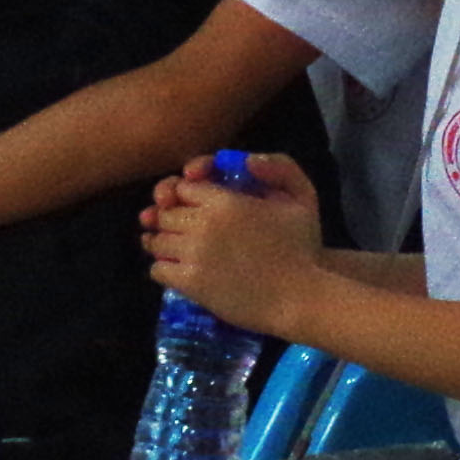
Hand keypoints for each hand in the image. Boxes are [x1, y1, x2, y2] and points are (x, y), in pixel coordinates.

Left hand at [138, 152, 320, 325]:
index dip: (185, 195)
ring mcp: (193, 254)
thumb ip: (279, 168)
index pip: (183, 188)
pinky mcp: (190, 283)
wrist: (300, 297)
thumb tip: (246, 161)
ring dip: (163, 243)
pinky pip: (158, 270)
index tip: (192, 205)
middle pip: (166, 214)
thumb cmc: (303, 248)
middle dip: (171, 219)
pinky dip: (163, 268)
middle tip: (182, 230)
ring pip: (157, 241)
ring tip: (176, 250)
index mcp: (225, 201)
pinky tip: (178, 270)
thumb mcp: (302, 198)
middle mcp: (203, 224)